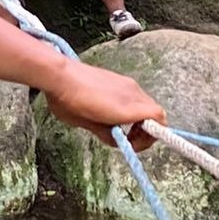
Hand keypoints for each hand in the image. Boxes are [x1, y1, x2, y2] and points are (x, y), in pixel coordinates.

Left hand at [44, 58, 165, 150]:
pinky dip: (132, 107)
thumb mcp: (88, 126)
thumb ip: (108, 134)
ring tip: (118, 126)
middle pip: (155, 112)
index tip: (134, 145)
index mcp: (126, 108)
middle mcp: (131, 93)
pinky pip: (135, 95)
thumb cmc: (69, 102)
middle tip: (127, 140)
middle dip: (146, 129)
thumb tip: (118, 139)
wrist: (59, 74)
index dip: (154, 135)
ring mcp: (126, 83)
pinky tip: (111, 111)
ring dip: (139, 117)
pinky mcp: (119, 78)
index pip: (159, 117)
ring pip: (145, 103)